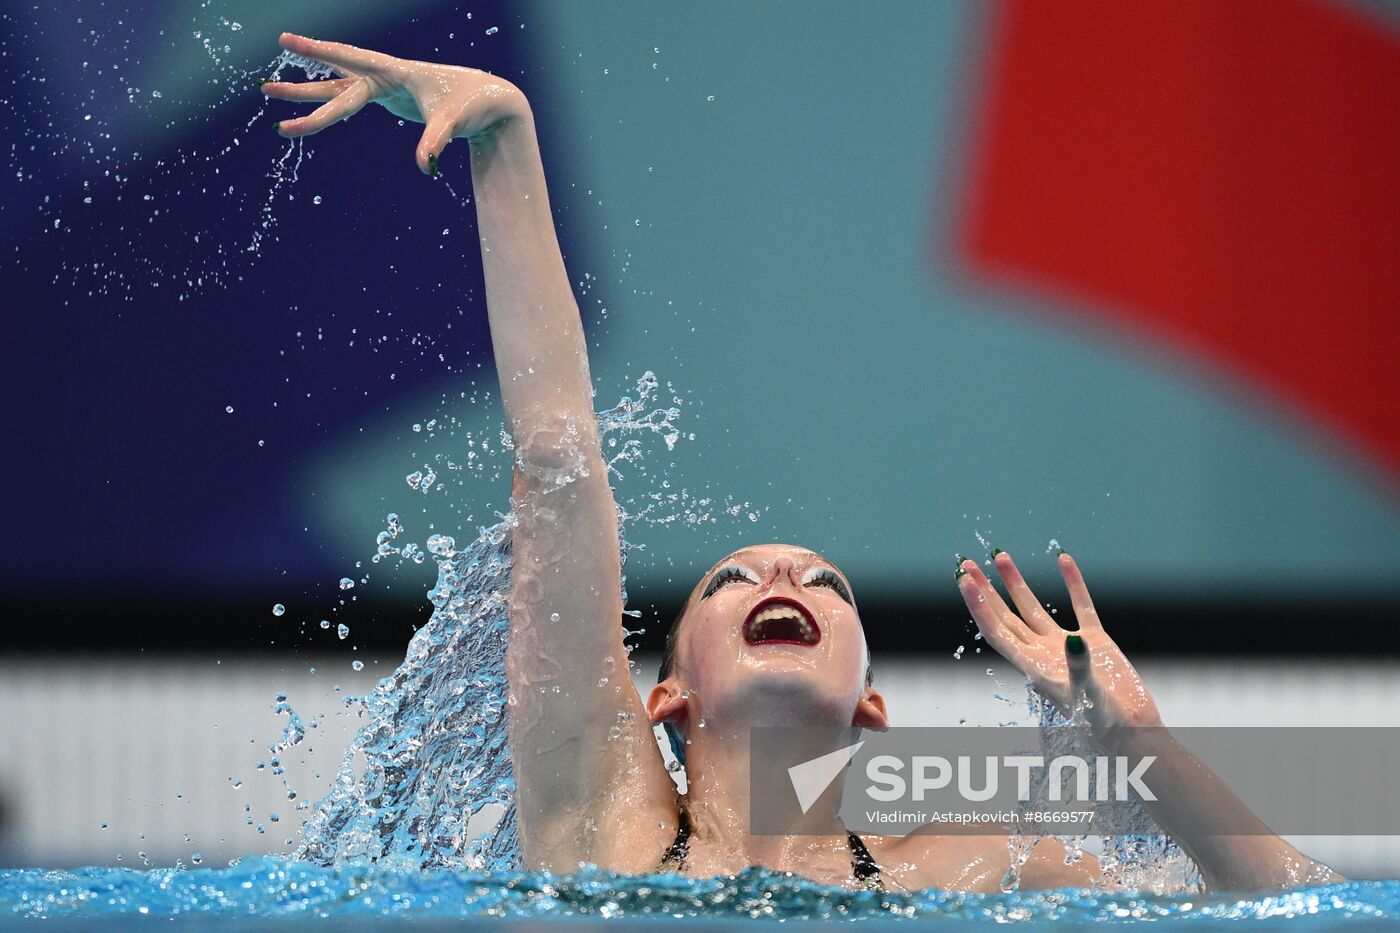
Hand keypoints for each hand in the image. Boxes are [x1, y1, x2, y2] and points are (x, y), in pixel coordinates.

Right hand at [262, 33, 529, 174]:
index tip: (287, 41)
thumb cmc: (472, 105)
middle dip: (300, 87)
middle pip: (333, 83)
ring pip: (336, 89)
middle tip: (265, 89)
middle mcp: (384, 75)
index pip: (349, 59)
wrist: (489, 102)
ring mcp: (383, 86)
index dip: (317, 51)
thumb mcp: (453, 123)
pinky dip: (328, 102)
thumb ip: (436, 143)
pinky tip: (308, 104)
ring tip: (271, 92)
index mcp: (394, 72)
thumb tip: (424, 167)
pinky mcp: (387, 97)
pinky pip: (349, 98)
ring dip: (305, 94)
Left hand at [955, 550, 1161, 738]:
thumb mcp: (1087, 697)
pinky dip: (1073, 582)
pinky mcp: (1095, 641)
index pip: (996, 631)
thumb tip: (1071, 639)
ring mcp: (1066, 646)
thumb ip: (1078, 667)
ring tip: (999, 556)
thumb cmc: (1103, 723)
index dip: (979, 607)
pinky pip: (1080, 605)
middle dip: (986, 591)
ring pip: (1033, 608)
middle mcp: (1043, 654)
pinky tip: (1063, 558)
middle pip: (1004, 616)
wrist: (1134, 731)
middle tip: (966, 564)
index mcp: (1032, 667)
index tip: (966, 581)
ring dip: (1016, 583)